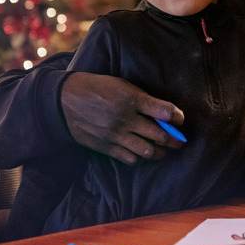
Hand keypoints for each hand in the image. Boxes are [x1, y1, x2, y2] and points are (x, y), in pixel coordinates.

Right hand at [60, 72, 184, 164]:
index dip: (177, 117)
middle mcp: (126, 118)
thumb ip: (142, 99)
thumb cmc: (97, 88)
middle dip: (174, 140)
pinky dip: (141, 158)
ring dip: (160, 152)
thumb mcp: (121, 85)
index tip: (180, 120)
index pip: (164, 111)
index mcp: (131, 98)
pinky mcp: (106, 147)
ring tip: (164, 151)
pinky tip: (144, 154)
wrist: (65, 101)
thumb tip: (164, 113)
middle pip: (159, 135)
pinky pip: (130, 159)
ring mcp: (116, 135)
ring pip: (147, 150)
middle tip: (179, 141)